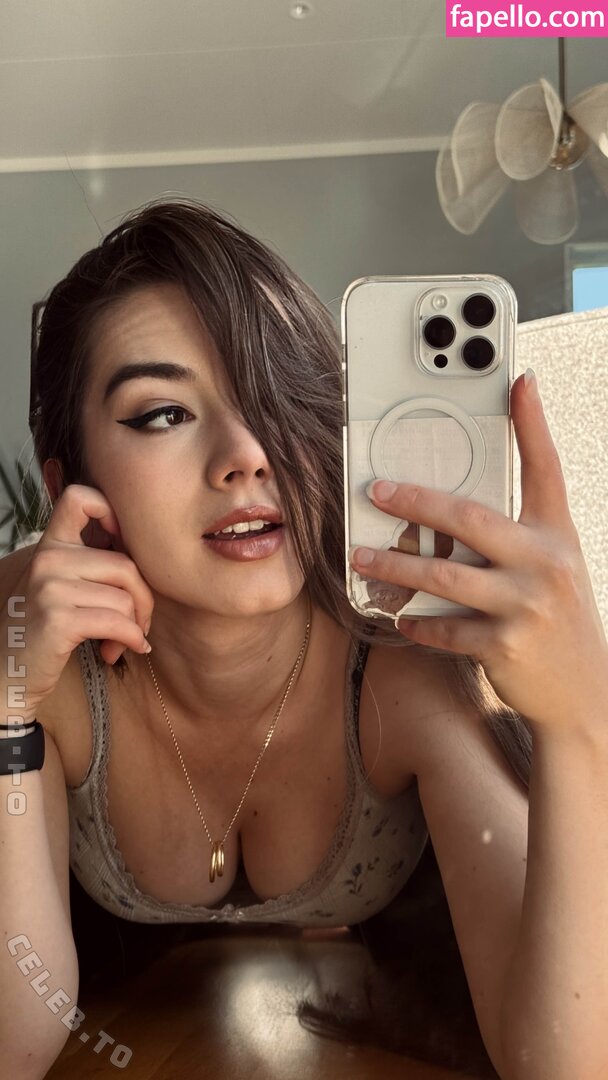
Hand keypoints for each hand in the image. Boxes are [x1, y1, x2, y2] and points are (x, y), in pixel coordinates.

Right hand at [4, 485, 153, 718]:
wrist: (6, 674)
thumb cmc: (41, 631)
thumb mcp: (58, 586)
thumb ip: (89, 566)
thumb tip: (148, 562)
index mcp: (50, 545)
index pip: (79, 497)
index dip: (112, 512)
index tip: (123, 546)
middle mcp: (48, 559)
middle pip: (126, 564)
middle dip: (143, 599)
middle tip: (138, 622)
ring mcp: (51, 587)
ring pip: (125, 598)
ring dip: (135, 626)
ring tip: (122, 642)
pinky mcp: (59, 619)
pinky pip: (118, 623)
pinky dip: (132, 639)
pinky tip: (127, 649)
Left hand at [349, 372, 607, 732]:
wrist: (585, 691)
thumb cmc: (557, 618)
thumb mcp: (553, 566)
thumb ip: (516, 537)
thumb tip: (455, 513)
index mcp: (557, 535)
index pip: (546, 469)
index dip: (533, 423)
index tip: (519, 382)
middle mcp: (546, 563)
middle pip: (472, 518)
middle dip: (418, 502)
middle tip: (378, 491)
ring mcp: (526, 605)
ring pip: (445, 576)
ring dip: (396, 567)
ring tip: (363, 557)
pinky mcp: (505, 646)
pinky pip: (446, 628)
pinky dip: (418, 622)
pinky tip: (401, 618)